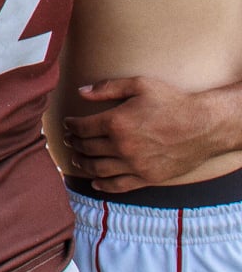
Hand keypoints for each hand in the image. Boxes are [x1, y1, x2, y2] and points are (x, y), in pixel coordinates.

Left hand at [64, 77, 228, 190]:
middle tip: (69, 140)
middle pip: (86, 148)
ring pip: (97, 169)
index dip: (70, 126)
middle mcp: (122, 146)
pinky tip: (95, 183)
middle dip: (74, 143)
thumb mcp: (140, 85)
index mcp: (116, 122)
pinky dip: (104, 186)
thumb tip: (81, 92)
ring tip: (76, 159)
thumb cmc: (172, 101)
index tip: (67, 124)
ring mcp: (134, 164)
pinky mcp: (147, 177)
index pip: (81, 127)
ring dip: (82, 164)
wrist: (204, 125)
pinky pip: (119, 185)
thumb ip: (108, 88)